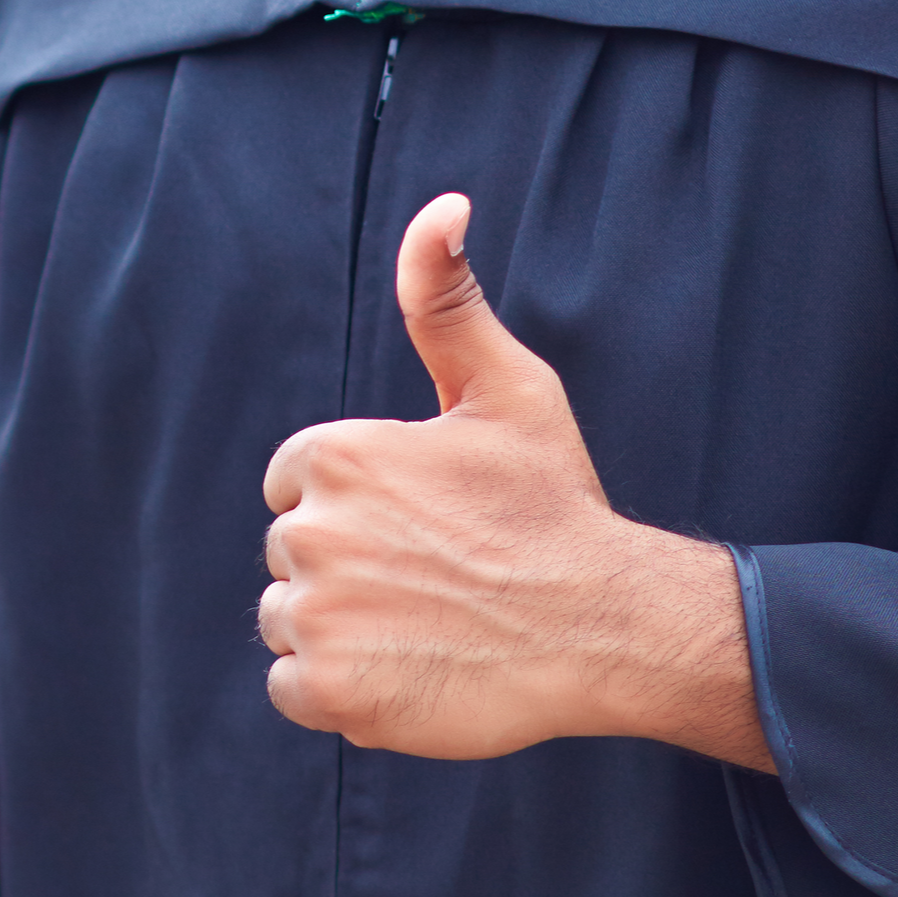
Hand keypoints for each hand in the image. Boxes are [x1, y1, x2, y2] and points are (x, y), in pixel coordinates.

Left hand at [254, 192, 767, 767]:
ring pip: (291, 621)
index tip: (425, 521)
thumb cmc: (555, 504)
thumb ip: (446, 299)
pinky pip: (294, 689)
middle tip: (437, 575)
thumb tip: (443, 206)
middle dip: (351, 565)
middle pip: (294, 554)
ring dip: (343, 629)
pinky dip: (341, 690)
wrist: (606, 623)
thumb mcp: (509, 387)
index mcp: (336, 457)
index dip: (362, 505)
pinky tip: (408, 669)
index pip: (300, 484)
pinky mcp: (329, 690)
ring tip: (426, 622)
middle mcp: (311, 534)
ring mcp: (317, 617)